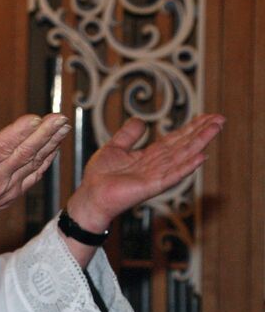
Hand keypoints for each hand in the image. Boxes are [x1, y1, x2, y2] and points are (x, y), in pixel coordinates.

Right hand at [0, 115, 69, 238]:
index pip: (1, 147)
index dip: (19, 132)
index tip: (35, 118)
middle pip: (24, 152)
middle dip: (44, 134)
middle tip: (60, 118)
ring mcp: (6, 187)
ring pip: (33, 162)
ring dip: (50, 143)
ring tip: (64, 126)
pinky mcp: (13, 193)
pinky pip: (33, 174)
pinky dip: (46, 160)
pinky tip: (55, 147)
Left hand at [64, 114, 224, 232]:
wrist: (90, 195)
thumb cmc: (100, 175)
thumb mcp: (114, 147)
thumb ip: (128, 135)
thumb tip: (141, 120)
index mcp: (150, 156)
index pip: (175, 139)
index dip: (191, 128)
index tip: (207, 116)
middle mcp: (157, 165)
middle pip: (184, 145)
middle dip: (202, 132)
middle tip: (220, 118)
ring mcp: (157, 176)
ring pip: (182, 156)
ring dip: (199, 143)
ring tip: (215, 130)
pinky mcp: (151, 186)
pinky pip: (172, 175)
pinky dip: (187, 166)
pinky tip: (201, 157)